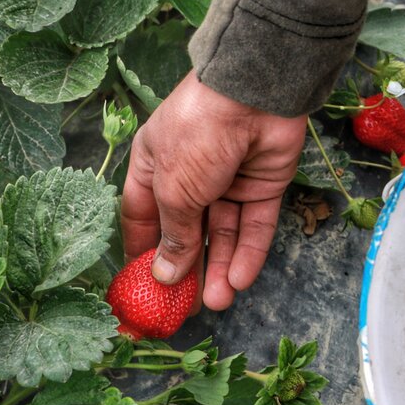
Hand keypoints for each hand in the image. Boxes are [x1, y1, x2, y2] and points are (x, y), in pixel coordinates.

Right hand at [121, 71, 306, 311]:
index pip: (143, 217)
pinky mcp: (262, 185)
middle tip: (187, 308)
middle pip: (187, 232)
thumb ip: (174, 233)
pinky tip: (239, 279)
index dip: (143, 253)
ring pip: (222, 233)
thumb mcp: (173, 188)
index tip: (143, 290)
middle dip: (188, 269)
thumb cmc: (197, 132)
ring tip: (217, 302)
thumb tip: (164, 274)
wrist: (253, 95)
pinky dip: (247, 252)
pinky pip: (253, 226)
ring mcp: (227, 181)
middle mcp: (188, 175)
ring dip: (219, 268)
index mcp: (152, 166)